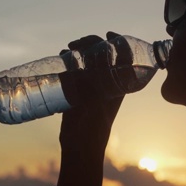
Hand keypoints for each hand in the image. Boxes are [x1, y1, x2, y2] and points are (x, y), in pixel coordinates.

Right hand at [59, 32, 124, 152]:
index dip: (120, 42)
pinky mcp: (76, 91)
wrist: (80, 150)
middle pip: (102, 55)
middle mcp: (105, 83)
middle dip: (92, 43)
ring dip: (79, 51)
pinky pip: (73, 71)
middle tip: (77, 44)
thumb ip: (92, 91)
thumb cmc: (93, 132)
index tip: (108, 35)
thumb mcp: (95, 108)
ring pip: (87, 61)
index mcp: (118, 86)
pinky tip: (61, 57)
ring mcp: (90, 86)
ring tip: (67, 50)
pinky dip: (68, 61)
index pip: (125, 58)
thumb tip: (83, 73)